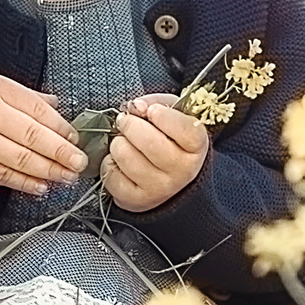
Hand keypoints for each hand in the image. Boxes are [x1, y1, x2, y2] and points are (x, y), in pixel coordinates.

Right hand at [0, 71, 86, 219]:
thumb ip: (23, 96)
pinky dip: (25, 183)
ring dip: (48, 170)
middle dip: (61, 152)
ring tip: (67, 177)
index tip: (76, 138)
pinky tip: (41, 186)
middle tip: (79, 162)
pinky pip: (3, 175)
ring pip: (20, 158)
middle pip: (32, 135)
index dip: (60, 127)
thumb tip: (56, 105)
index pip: (37, 109)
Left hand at [101, 93, 209, 212]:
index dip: (164, 116)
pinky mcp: (137, 200)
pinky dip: (109, 165)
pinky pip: (112, 176)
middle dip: (130, 125)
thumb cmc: (169, 142)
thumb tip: (136, 106)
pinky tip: (119, 163)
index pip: (185, 129)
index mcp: (196, 146)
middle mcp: (182, 171)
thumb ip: (156, 103)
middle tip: (126, 122)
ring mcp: (160, 188)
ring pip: (126, 156)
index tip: (152, 111)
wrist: (169, 180)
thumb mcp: (171, 116)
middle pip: (149, 142)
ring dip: (118, 145)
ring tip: (124, 144)